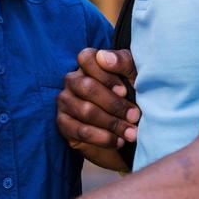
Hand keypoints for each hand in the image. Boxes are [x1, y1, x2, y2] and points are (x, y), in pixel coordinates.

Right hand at [56, 48, 139, 171]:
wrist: (129, 130)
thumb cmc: (133, 97)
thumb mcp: (135, 77)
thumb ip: (123, 63)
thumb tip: (104, 58)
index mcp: (88, 65)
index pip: (86, 58)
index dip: (106, 75)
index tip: (124, 91)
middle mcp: (73, 81)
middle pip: (87, 87)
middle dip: (114, 104)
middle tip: (135, 116)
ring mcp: (65, 102)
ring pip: (85, 110)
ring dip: (113, 123)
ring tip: (132, 133)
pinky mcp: (63, 124)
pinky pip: (81, 131)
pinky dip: (103, 138)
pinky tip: (118, 141)